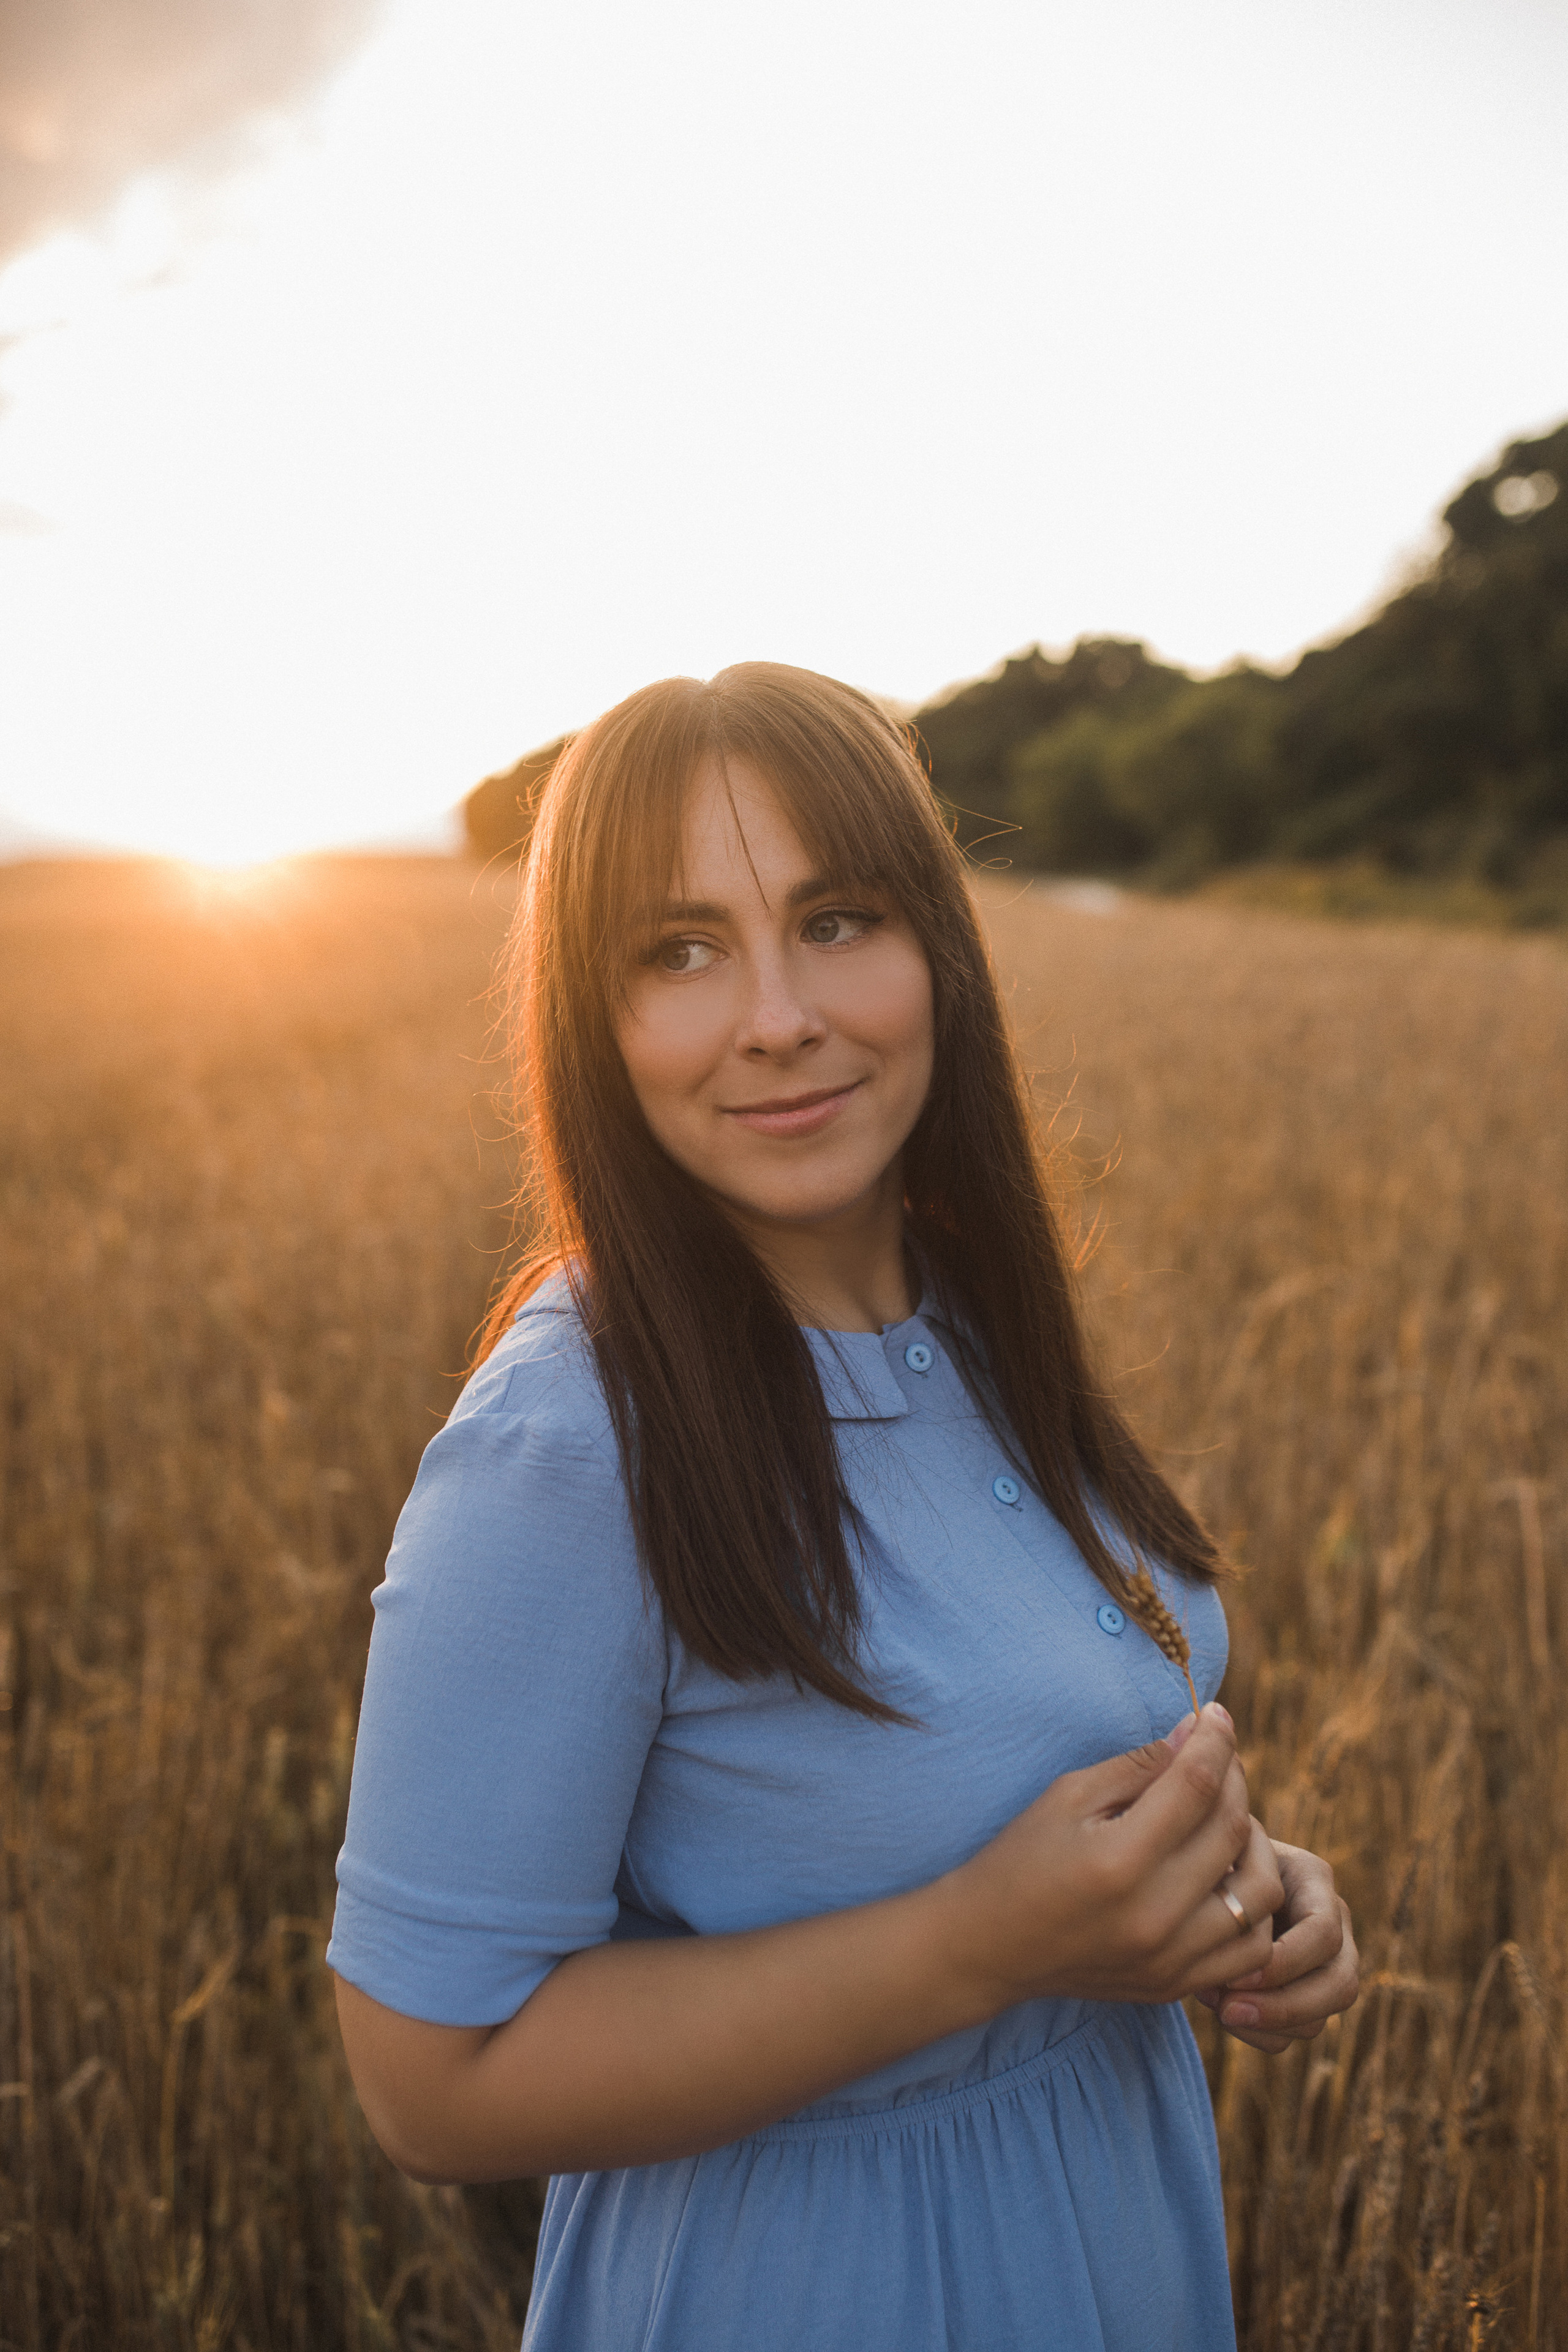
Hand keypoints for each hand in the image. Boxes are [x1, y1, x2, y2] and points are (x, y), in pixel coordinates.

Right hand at [943, 1703, 1285, 2012]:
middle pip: (1232, 1830)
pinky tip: (1226, 1876)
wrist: (989, 1948)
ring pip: (1260, 1891)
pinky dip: (1254, 1907)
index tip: (1218, 1714)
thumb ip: (1138, 1766)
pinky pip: (1251, 1947)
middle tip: (1219, 1758)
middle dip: (1235, 1779)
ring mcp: (1170, 1959)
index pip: (1195, 1785)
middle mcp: (1153, 1915)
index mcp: (1119, 1861)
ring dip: (1255, 1843)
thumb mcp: (1068, 1797)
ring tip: (1227, 1819)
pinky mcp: (1175, 1985)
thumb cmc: (1023, 1858)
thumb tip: (1196, 1731)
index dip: (1214, 1741)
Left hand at [1192, 1839, 1358, 2054]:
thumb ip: (1228, 1893)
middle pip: (1340, 1983)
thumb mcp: (1216, 1862)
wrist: (1207, 1878)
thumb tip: (1226, 1948)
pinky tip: (1222, 2011)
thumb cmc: (1207, 1862)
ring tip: (1217, 2006)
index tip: (1234, 1976)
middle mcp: (1333, 1921)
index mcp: (1312, 1878)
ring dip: (1267, 2023)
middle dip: (1285, 2007)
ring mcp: (1326, 1963)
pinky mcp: (1308, 1996)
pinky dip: (1260, 2033)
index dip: (1285, 1962)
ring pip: (1321, 2018)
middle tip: (1227, 2010)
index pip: (1323, 1932)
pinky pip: (1297, 2032)